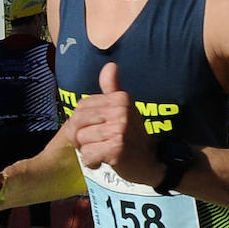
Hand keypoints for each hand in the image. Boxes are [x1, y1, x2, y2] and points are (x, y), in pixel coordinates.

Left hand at [68, 62, 159, 183]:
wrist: (150, 162)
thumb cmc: (133, 136)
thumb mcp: (124, 109)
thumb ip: (112, 89)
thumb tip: (110, 65)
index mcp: (120, 99)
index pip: (81, 107)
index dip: (80, 122)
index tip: (94, 130)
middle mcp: (121, 111)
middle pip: (78, 123)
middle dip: (80, 138)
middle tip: (95, 144)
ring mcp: (119, 130)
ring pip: (81, 141)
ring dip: (88, 151)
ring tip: (103, 152)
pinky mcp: (116, 149)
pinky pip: (88, 155)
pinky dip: (92, 162)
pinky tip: (103, 161)